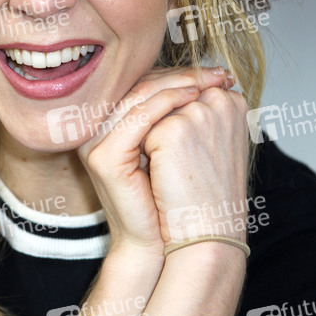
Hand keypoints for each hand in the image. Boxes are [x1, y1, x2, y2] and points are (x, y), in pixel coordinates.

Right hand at [76, 67, 235, 260]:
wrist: (164, 244)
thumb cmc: (175, 200)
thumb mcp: (177, 148)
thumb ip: (180, 115)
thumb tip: (213, 79)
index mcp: (110, 125)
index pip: (144, 84)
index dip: (181, 73)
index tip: (218, 71)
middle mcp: (95, 130)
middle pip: (140, 85)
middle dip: (184, 74)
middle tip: (220, 72)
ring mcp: (96, 143)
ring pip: (139, 96)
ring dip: (178, 83)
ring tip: (210, 81)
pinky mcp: (104, 158)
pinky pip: (138, 118)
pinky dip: (167, 103)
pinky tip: (193, 98)